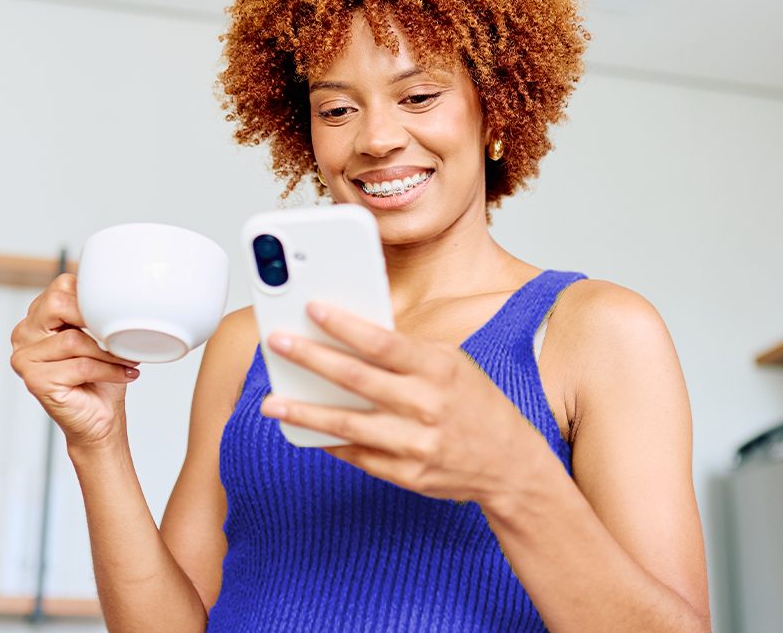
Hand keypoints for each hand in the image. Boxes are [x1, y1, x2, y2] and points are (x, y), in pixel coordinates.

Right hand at [9, 273, 141, 449]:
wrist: (100, 418)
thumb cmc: (101, 376)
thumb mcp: (99, 335)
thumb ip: (94, 311)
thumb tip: (118, 290)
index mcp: (36, 317)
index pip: (62, 287)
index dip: (93, 300)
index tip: (115, 317)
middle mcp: (24, 334)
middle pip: (59, 304)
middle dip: (96, 321)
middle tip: (120, 336)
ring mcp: (24, 357)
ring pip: (73, 339)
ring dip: (108, 352)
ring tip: (127, 360)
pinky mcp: (35, 380)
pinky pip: (79, 365)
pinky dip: (108, 370)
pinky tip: (123, 374)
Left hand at [259, 301, 549, 505]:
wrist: (509, 464)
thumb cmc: (476, 405)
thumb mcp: (453, 365)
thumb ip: (408, 352)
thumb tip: (352, 335)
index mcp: (439, 370)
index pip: (383, 342)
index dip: (344, 325)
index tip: (312, 308)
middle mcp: (426, 406)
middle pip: (355, 379)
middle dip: (310, 358)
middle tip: (279, 343)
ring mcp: (414, 444)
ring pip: (345, 424)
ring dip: (303, 412)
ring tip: (273, 402)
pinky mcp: (405, 474)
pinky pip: (356, 455)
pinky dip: (327, 442)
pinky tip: (304, 430)